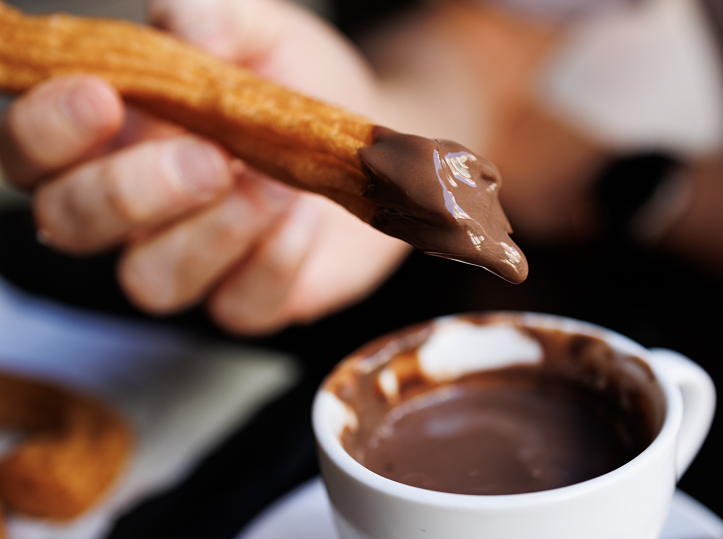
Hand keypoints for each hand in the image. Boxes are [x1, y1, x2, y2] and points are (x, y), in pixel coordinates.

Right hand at [0, 0, 408, 333]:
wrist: (363, 137)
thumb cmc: (291, 82)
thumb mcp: (257, 30)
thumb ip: (213, 16)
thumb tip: (188, 30)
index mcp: (105, 139)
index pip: (31, 150)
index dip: (47, 131)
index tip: (102, 98)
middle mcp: (130, 211)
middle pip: (72, 225)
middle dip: (130, 193)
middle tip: (208, 157)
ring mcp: (189, 263)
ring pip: (152, 281)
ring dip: (213, 232)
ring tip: (274, 185)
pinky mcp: (248, 300)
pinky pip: (238, 308)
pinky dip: (274, 263)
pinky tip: (305, 220)